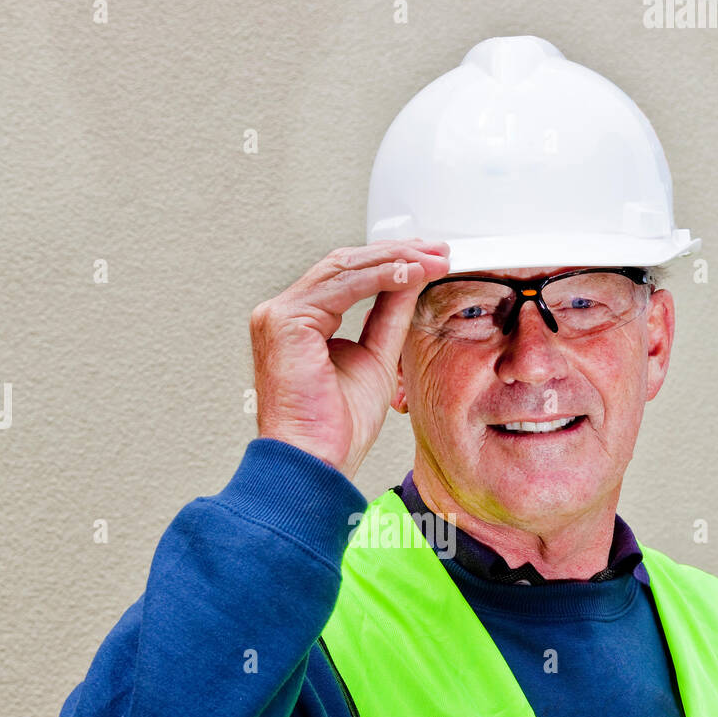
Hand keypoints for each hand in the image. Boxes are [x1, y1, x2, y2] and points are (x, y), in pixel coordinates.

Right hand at [249, 239, 449, 480]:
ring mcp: (278, 315)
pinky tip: (411, 273)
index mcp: (300, 325)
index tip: (429, 262)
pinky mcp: (284, 321)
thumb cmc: (336, 431)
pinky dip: (380, 276)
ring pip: (344, 268)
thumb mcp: (376, 360)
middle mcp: (283, 315)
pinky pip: (341, 285)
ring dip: (395, 261)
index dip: (391, 265)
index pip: (348, 278)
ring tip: (433, 260)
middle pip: (345, 265)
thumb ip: (388, 317)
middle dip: (397, 255)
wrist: (316, 463)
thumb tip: (410, 281)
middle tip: (438, 253)